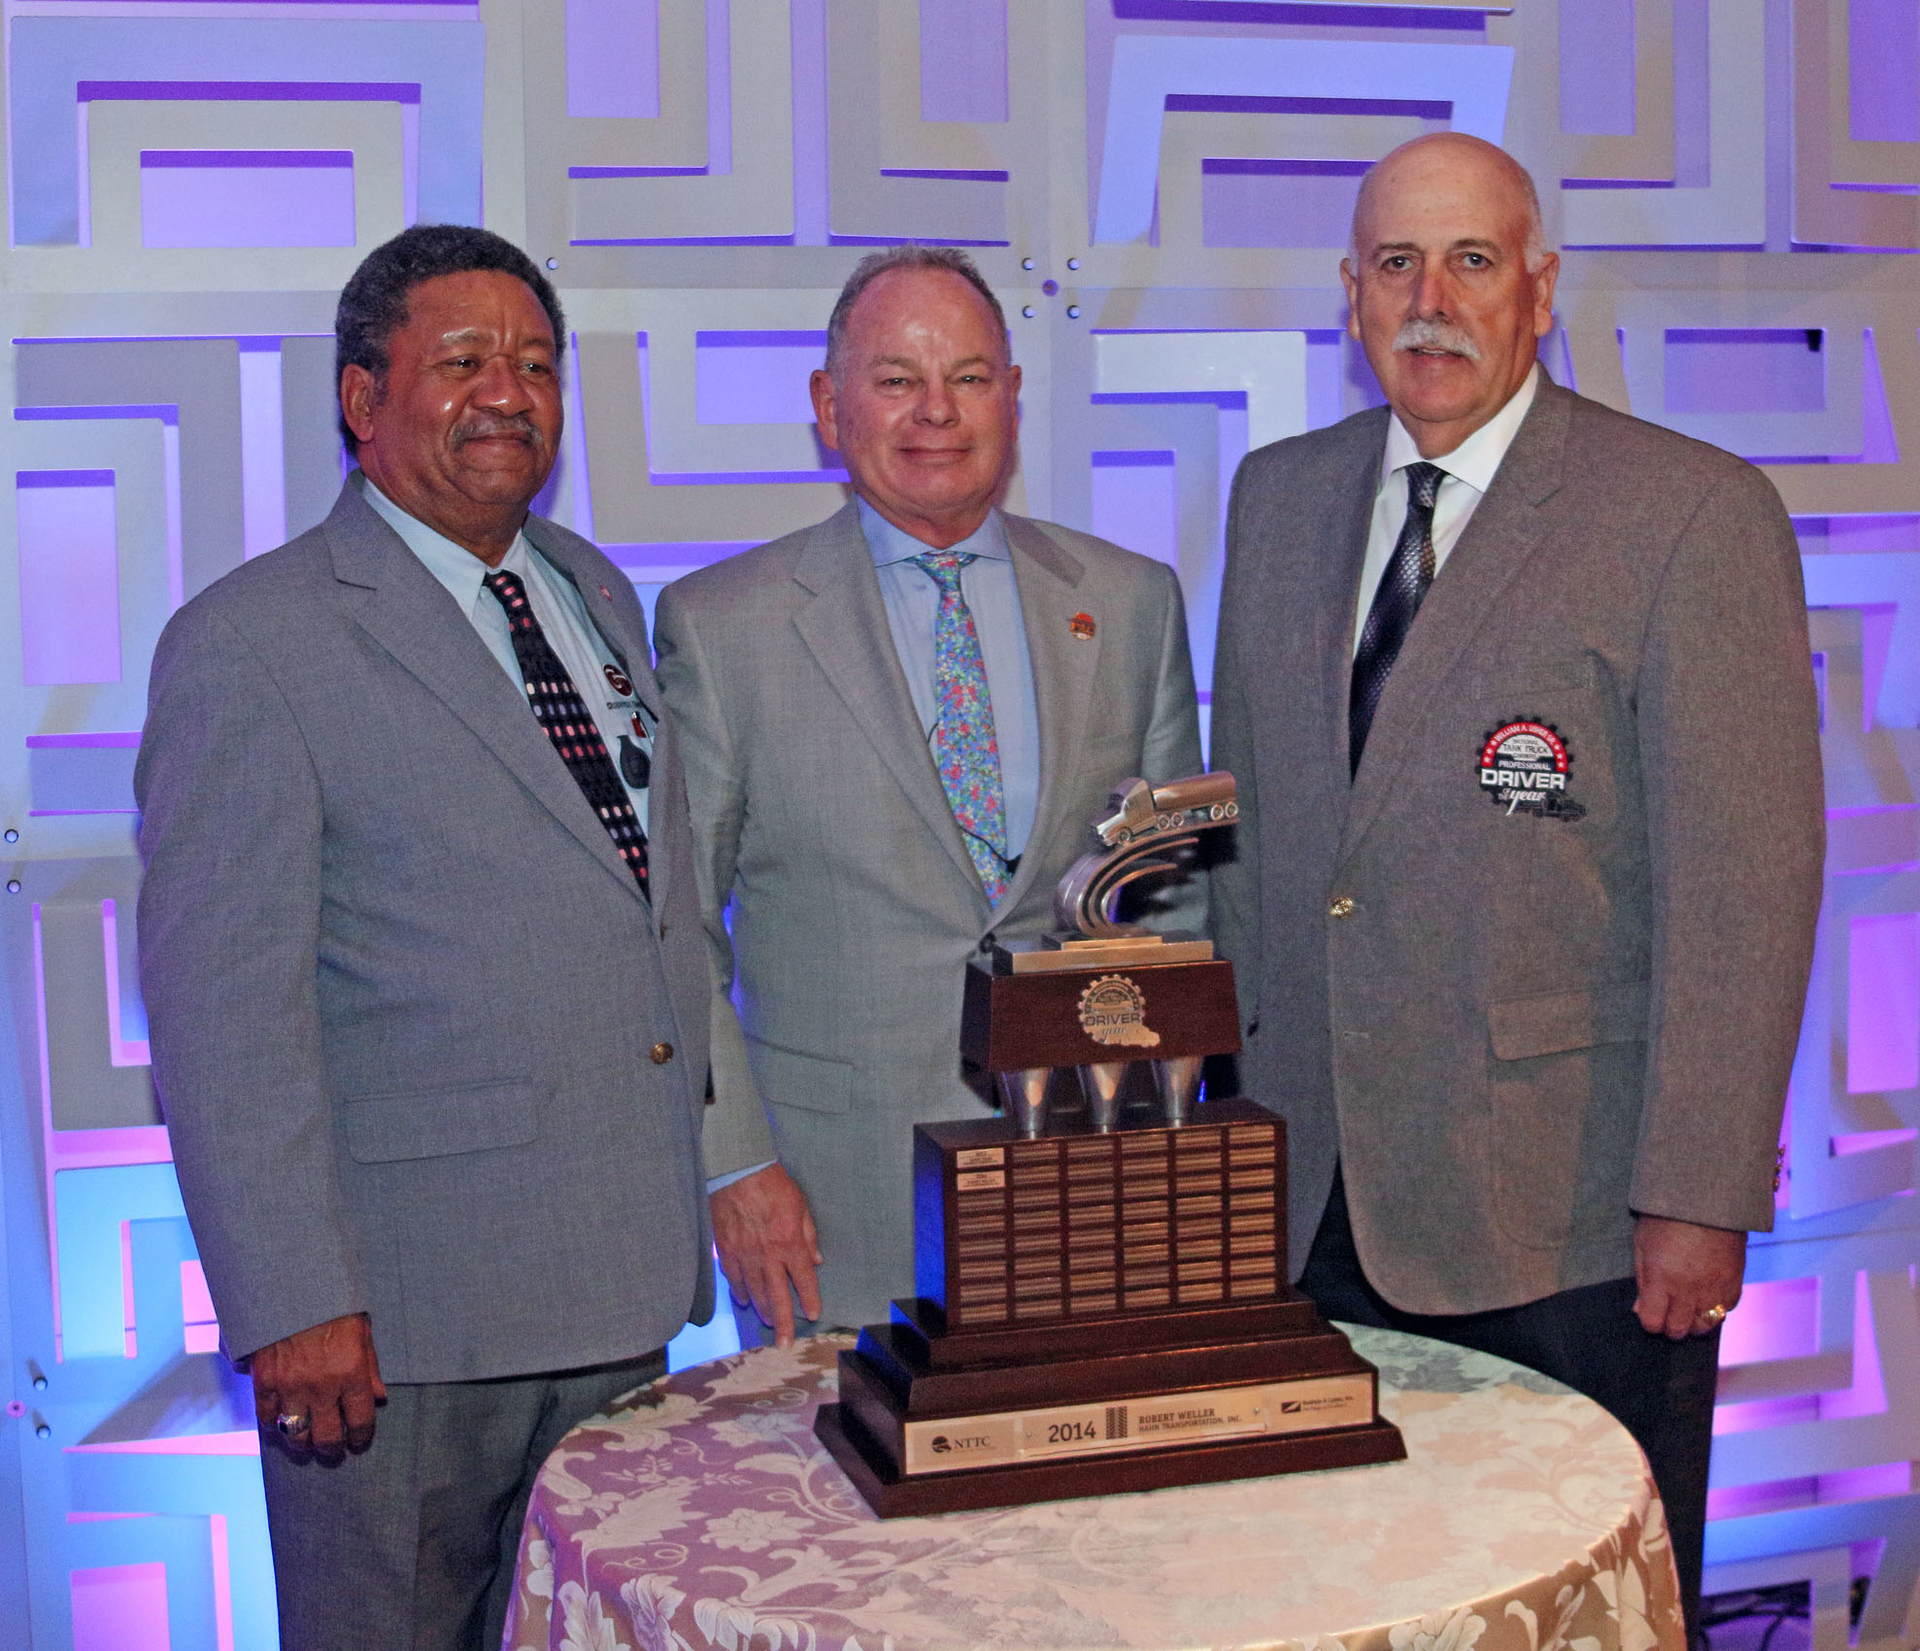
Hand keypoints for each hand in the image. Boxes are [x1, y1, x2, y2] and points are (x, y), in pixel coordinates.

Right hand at [250, 1312, 385, 1458]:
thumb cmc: (333, 1305)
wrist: (292, 1283)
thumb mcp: (362, 1332)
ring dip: (303, 1443)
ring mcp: (290, 1386)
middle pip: (327, 1437)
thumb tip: (379, 1398)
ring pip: (296, 1434)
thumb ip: (370, 1368)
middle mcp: (322, 1386)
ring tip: (307, 1440)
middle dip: (332, 1449)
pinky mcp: (264, 1381)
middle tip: (333, 1448)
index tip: (359, 1440)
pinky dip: (274, 1423)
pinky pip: (266, 1417)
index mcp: (352, 1373)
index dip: (361, 1437)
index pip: (361, 1421)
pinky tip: (281, 1420)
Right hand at [711, 1165, 821, 1347]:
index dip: (810, 1299)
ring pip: (754, 1292)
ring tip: (769, 1323)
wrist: (739, 1171)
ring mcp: (744, 1255)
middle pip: (777, 1297)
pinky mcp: (726, 1250)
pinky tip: (744, 1301)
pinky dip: (739, 1292)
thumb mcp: (801, 1206)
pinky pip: (733, 1279)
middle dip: (783, 1323)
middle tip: (784, 1343)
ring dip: (763, 1310)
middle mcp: (768, 1255)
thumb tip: (815, 1260)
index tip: (814, 1313)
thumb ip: (809, 1235)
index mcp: (790, 1243)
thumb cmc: (773, 1185)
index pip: (803, 1280)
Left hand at [1632, 1214, 1746, 1338]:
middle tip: (1668, 1313)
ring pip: (1704, 1325)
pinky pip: (1726, 1310)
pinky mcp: (1735, 1283)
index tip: (1650, 1313)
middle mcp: (1687, 1289)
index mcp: (1660, 1278)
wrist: (1706, 1199)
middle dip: (1670, 1326)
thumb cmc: (1666, 1217)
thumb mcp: (1642, 1244)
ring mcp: (1714, 1288)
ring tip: (1688, 1307)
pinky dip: (1716, 1307)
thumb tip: (1641, 1309)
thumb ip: (1642, 1279)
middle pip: (1678, 1329)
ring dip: (1694, 1321)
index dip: (1649, 1321)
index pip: (1653, 1322)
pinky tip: (1707, 1294)